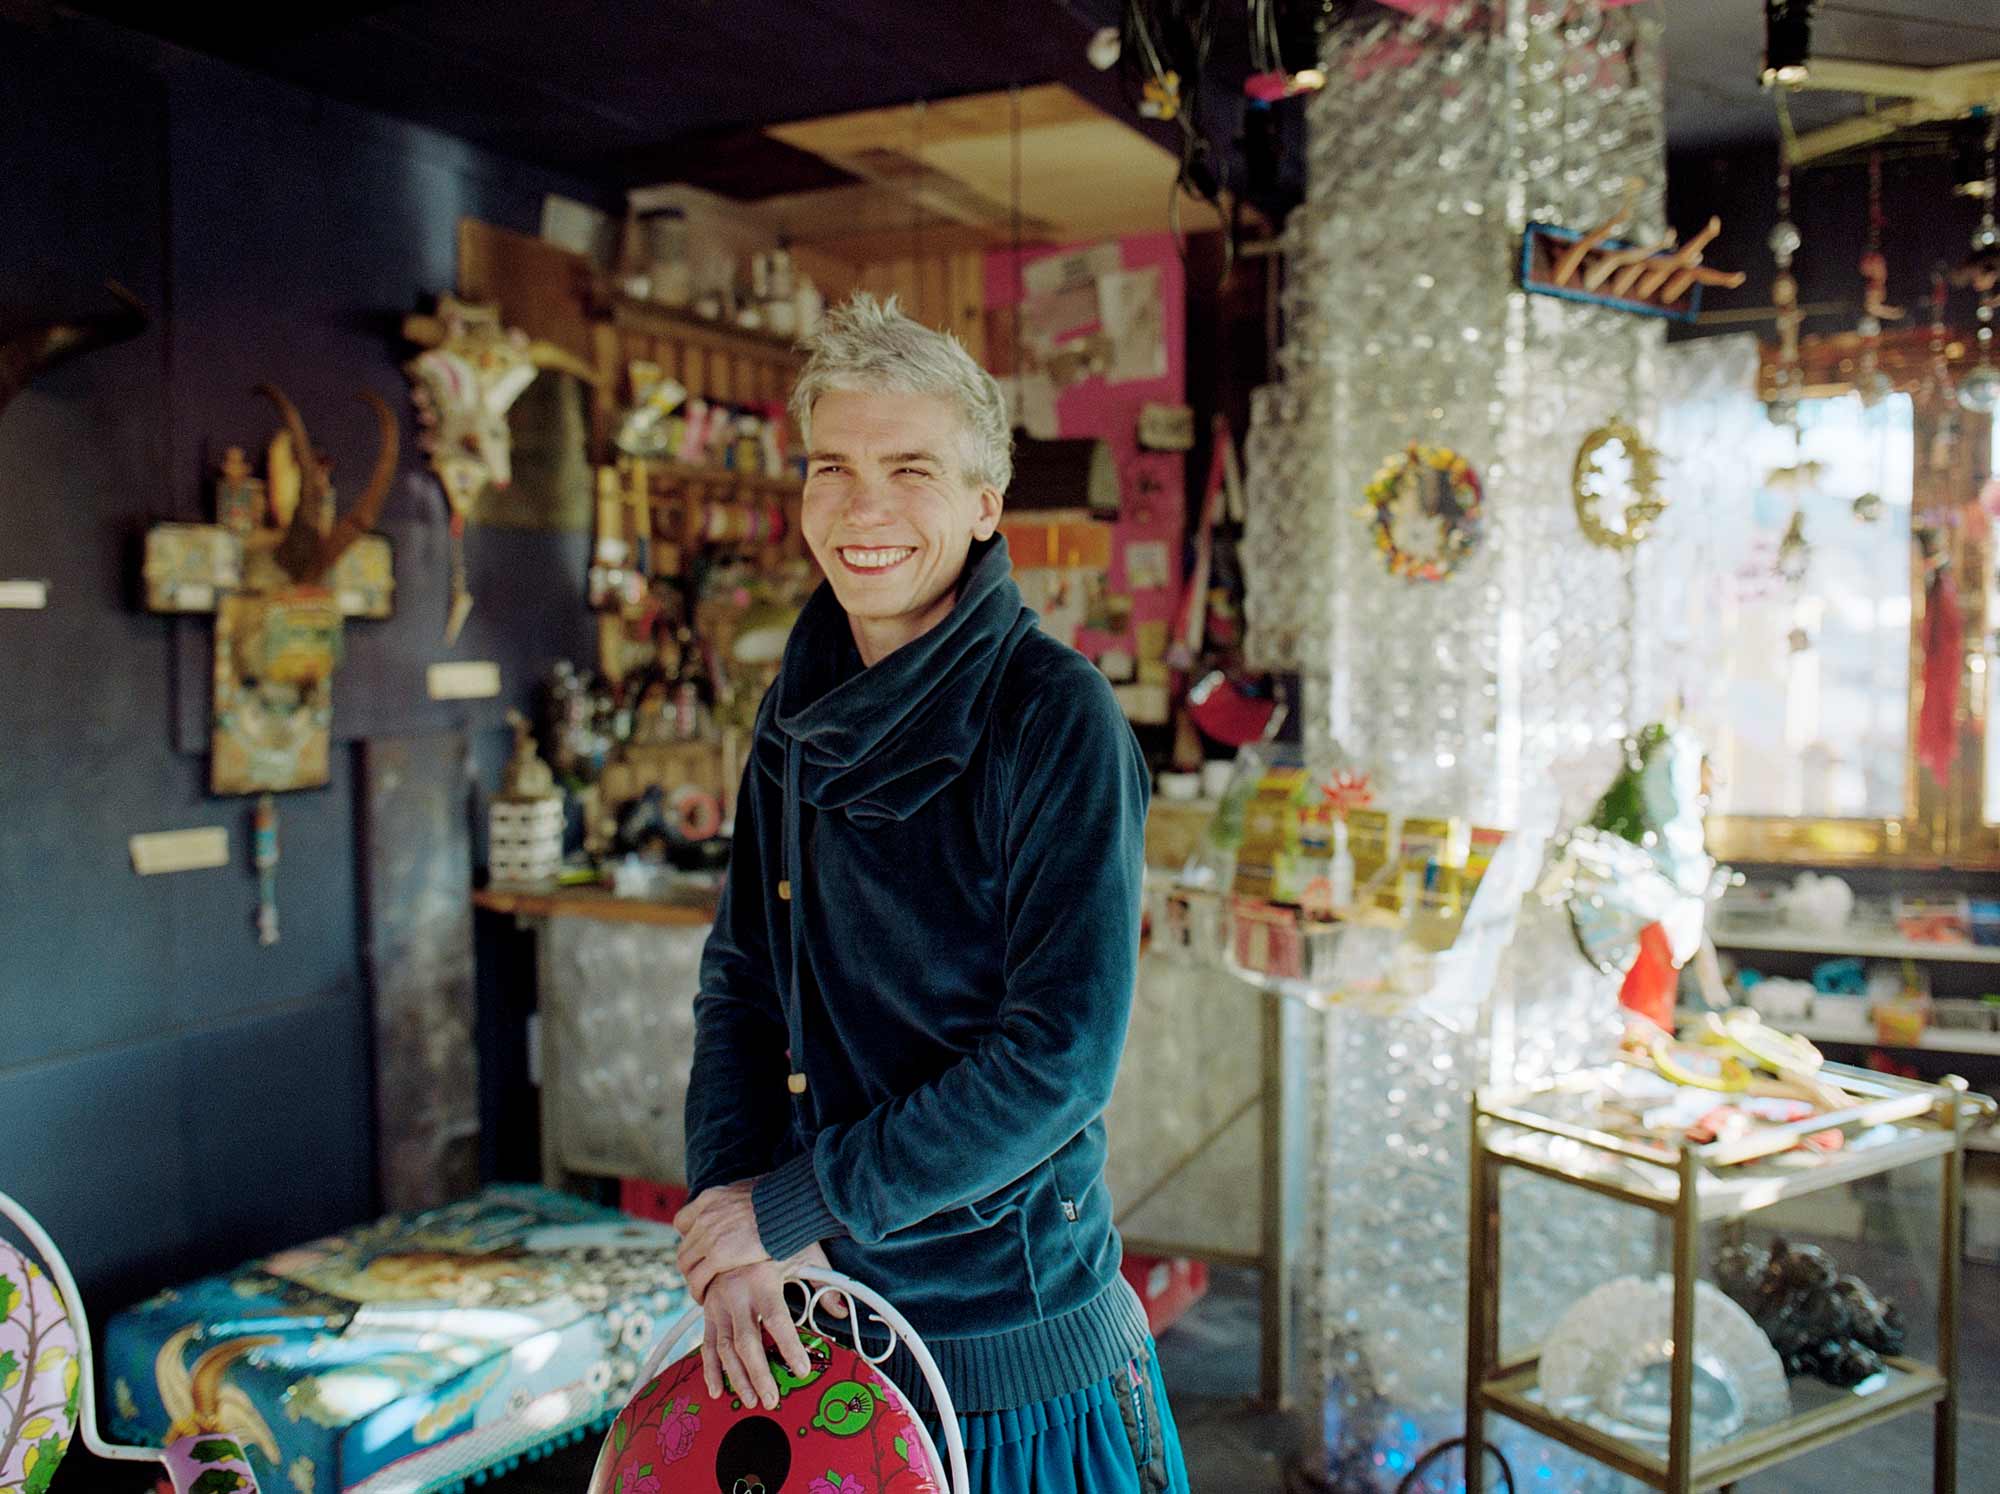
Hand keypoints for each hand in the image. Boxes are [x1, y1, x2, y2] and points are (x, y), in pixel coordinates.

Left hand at [675, 1180, 768, 1305]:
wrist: (787, 1206)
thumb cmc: (777, 1200)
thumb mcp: (747, 1190)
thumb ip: (736, 1201)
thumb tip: (743, 1206)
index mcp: (710, 1198)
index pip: (682, 1222)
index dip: (689, 1238)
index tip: (698, 1249)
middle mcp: (704, 1216)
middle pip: (684, 1247)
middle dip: (691, 1264)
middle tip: (701, 1275)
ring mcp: (709, 1235)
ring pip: (687, 1265)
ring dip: (693, 1279)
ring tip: (702, 1290)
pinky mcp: (718, 1255)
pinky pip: (698, 1278)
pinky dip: (698, 1290)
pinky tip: (705, 1297)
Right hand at [695, 1245, 848, 1409]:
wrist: (735, 1224)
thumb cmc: (773, 1242)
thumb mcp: (802, 1256)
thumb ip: (822, 1286)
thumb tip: (842, 1311)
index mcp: (762, 1280)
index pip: (778, 1320)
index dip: (789, 1348)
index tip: (802, 1370)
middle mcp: (737, 1293)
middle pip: (747, 1342)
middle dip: (759, 1374)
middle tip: (771, 1399)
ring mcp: (718, 1303)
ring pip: (725, 1348)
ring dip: (737, 1377)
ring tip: (752, 1399)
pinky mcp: (707, 1309)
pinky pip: (706, 1342)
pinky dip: (710, 1368)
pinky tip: (717, 1390)